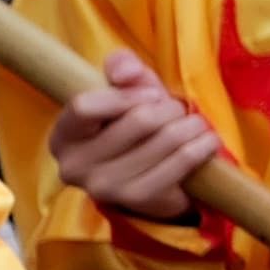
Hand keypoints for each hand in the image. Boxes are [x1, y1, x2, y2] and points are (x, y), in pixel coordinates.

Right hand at [48, 55, 223, 222]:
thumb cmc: (135, 124)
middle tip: (177, 110)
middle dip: (170, 108)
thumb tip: (126, 70)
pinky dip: (202, 145)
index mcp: (63, 136)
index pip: (84, 106)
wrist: (155, 176)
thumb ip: (122, 69)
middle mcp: (75, 166)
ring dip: (192, 125)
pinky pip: (183, 161)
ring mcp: (105, 188)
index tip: (152, 94)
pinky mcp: (138, 200)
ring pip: (166, 138)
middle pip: (138, 120)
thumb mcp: (126, 90)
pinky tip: (206, 142)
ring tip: (194, 125)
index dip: (126, 94)